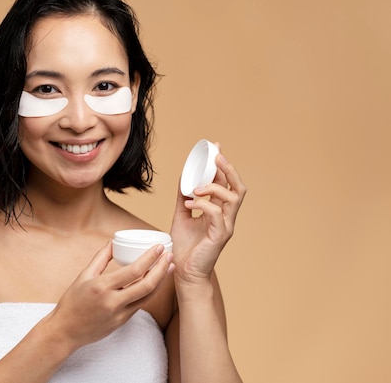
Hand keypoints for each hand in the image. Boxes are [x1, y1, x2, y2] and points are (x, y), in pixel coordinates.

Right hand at [49, 241, 172, 349]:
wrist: (66, 331)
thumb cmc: (72, 301)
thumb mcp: (83, 276)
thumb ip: (100, 258)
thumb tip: (113, 242)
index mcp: (102, 287)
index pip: (133, 271)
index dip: (150, 258)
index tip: (159, 248)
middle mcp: (113, 301)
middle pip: (146, 285)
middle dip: (161, 269)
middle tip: (170, 256)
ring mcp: (119, 314)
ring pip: (147, 296)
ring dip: (161, 281)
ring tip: (168, 267)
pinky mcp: (122, 322)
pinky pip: (140, 304)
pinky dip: (149, 292)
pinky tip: (155, 282)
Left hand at [170, 146, 245, 284]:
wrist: (184, 272)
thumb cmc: (185, 246)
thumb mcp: (181, 215)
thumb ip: (184, 197)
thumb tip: (183, 177)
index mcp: (219, 210)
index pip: (226, 183)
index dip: (222, 165)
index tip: (214, 148)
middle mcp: (226, 216)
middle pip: (238, 188)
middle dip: (228, 169)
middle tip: (216, 156)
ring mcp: (226, 226)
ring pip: (232, 198)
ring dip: (213, 188)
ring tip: (194, 189)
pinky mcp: (220, 236)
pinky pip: (217, 214)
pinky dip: (202, 205)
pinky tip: (188, 205)